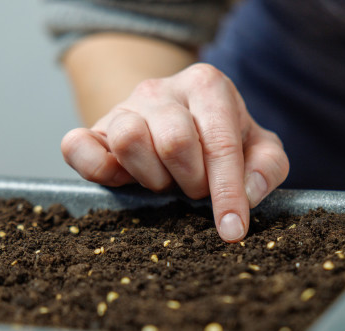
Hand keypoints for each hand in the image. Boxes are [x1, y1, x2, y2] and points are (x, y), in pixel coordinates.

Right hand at [60, 63, 288, 242]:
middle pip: (175, 142)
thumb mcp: (258, 148)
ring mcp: (123, 107)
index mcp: (208, 85)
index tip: (232, 230)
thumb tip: (247, 194)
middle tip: (195, 188)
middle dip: (192, 181)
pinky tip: (122, 180)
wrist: (176, 120)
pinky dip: (95, 169)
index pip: (220, 142)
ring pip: (128, 139)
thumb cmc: (221, 138)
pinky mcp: (91, 130)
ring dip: (152, 177)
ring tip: (165, 181)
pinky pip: (77, 147)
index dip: (227, 192)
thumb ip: (267, 167)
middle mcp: (162, 89)